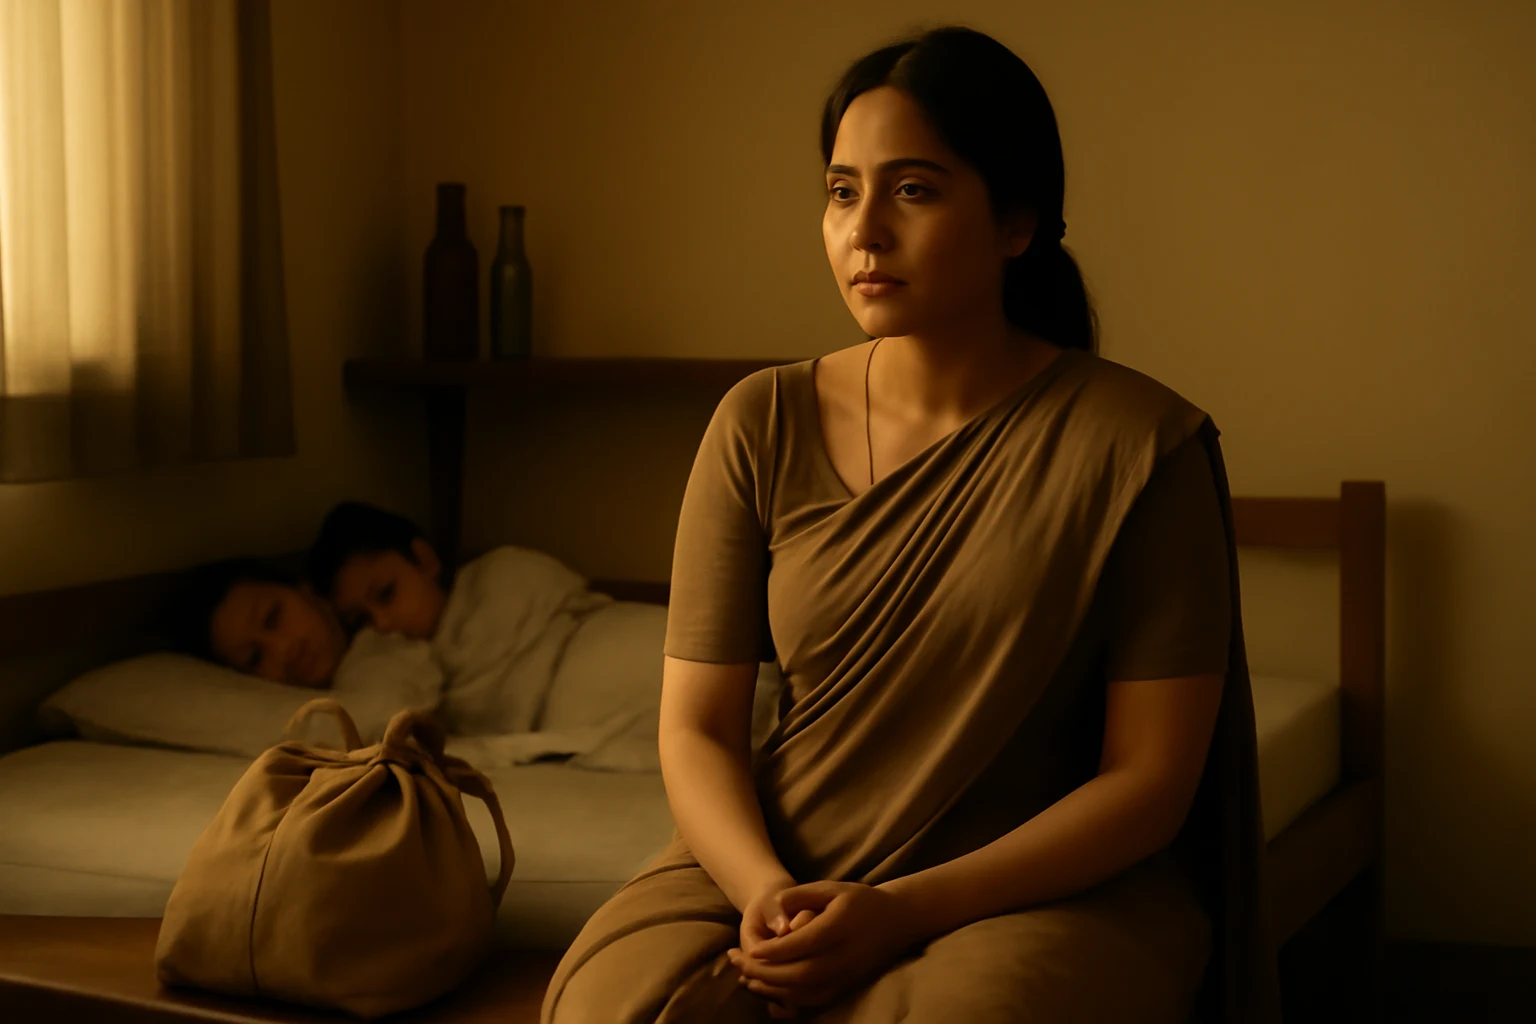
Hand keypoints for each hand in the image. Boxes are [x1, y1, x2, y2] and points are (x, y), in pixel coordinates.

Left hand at [728, 881, 917, 1015]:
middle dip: (766, 973)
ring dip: (772, 989)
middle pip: (801, 973)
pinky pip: (814, 1001)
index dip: (776, 950)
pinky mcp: (846, 988)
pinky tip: (769, 991)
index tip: (751, 949)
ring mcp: (847, 976)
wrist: (895, 922)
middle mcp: (845, 955)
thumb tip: (776, 904)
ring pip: (805, 992)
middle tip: (739, 965)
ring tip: (746, 978)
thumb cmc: (858, 900)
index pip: (805, 944)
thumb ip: (801, 894)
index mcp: (841, 926)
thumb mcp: (831, 887)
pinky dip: (788, 1000)